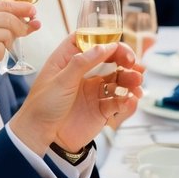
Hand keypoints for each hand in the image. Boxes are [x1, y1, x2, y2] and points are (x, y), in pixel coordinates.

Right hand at [0, 2, 38, 86]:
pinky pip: (0, 49)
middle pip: (10, 19)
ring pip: (7, 34)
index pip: (4, 4)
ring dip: (8, 45)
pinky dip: (0, 56)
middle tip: (23, 36)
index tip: (34, 14)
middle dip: (21, 29)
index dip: (23, 8)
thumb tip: (27, 22)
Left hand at [9, 37, 142, 156]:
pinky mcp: (100, 109)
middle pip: (110, 59)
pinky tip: (130, 101)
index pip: (89, 41)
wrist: (40, 137)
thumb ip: (82, 62)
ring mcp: (93, 91)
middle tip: (135, 65)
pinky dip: (127, 101)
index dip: (105, 40)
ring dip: (130, 80)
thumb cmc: (42, 106)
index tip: (117, 46)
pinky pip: (118, 102)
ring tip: (137, 84)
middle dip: (125, 60)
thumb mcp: (61, 80)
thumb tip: (104, 46)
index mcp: (68, 61)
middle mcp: (83, 74)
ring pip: (117, 81)